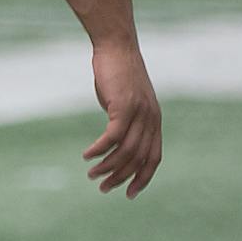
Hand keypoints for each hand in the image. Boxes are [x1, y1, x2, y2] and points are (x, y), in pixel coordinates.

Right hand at [84, 40, 161, 196]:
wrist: (117, 47)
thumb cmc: (117, 72)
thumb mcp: (125, 99)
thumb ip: (125, 119)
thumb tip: (115, 139)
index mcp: (154, 120)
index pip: (153, 158)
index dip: (143, 178)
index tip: (130, 194)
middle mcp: (151, 119)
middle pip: (138, 159)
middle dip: (121, 177)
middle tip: (103, 188)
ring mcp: (139, 113)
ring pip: (125, 151)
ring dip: (107, 167)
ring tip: (92, 175)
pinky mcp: (124, 106)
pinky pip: (112, 137)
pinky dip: (99, 150)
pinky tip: (87, 156)